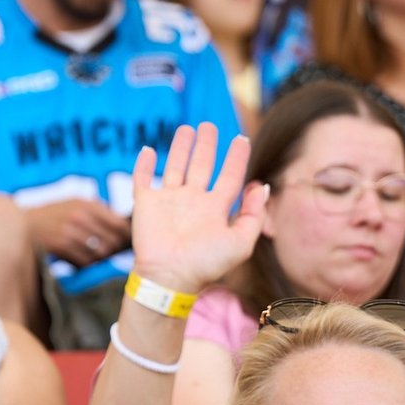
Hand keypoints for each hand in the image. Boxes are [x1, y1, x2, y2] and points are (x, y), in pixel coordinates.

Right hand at [27, 198, 130, 266]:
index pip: (119, 223)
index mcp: (87, 204)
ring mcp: (70, 231)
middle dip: (113, 249)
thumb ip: (97, 210)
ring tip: (95, 256)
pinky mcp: (61, 246)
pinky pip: (85, 261)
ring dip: (99, 258)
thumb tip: (123, 226)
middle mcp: (80, 216)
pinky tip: (80, 260)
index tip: (125, 242)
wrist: (23, 224)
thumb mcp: (74, 203)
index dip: (125, 236)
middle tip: (110, 253)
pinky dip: (85, 263)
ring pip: (100, 253)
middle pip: (112, 241)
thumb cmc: (53, 215)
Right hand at [130, 123, 262, 295]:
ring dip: (180, 148)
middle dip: (206, 146)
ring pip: (175, 167)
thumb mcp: (241, 242)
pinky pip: (143, 180)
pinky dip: (144, 165)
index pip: (229, 177)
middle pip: (201, 166)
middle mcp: (192, 202)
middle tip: (209, 126)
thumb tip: (262, 186)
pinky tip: (149, 149)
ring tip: (187, 129)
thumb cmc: (206, 264)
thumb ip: (254, 215)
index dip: (236, 159)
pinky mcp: (146, 204)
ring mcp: (168, 201)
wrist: (170, 278)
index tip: (241, 139)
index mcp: (214, 209)